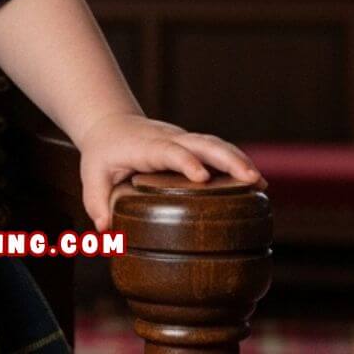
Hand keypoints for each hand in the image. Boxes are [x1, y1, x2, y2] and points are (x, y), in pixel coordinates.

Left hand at [75, 112, 263, 232]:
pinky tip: (257, 182)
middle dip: (227, 159)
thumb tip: (105, 229)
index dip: (185, 162)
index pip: (169, 151)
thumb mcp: (91, 175)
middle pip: (202, 143)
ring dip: (238, 160)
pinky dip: (237, 162)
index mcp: (146, 146)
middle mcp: (169, 139)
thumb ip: (96, 201)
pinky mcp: (192, 146)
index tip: (202, 177)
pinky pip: (217, 150)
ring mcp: (184, 140)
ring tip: (261, 183)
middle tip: (251, 178)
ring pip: (215, 144)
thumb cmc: (102, 154)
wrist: (111, 125)